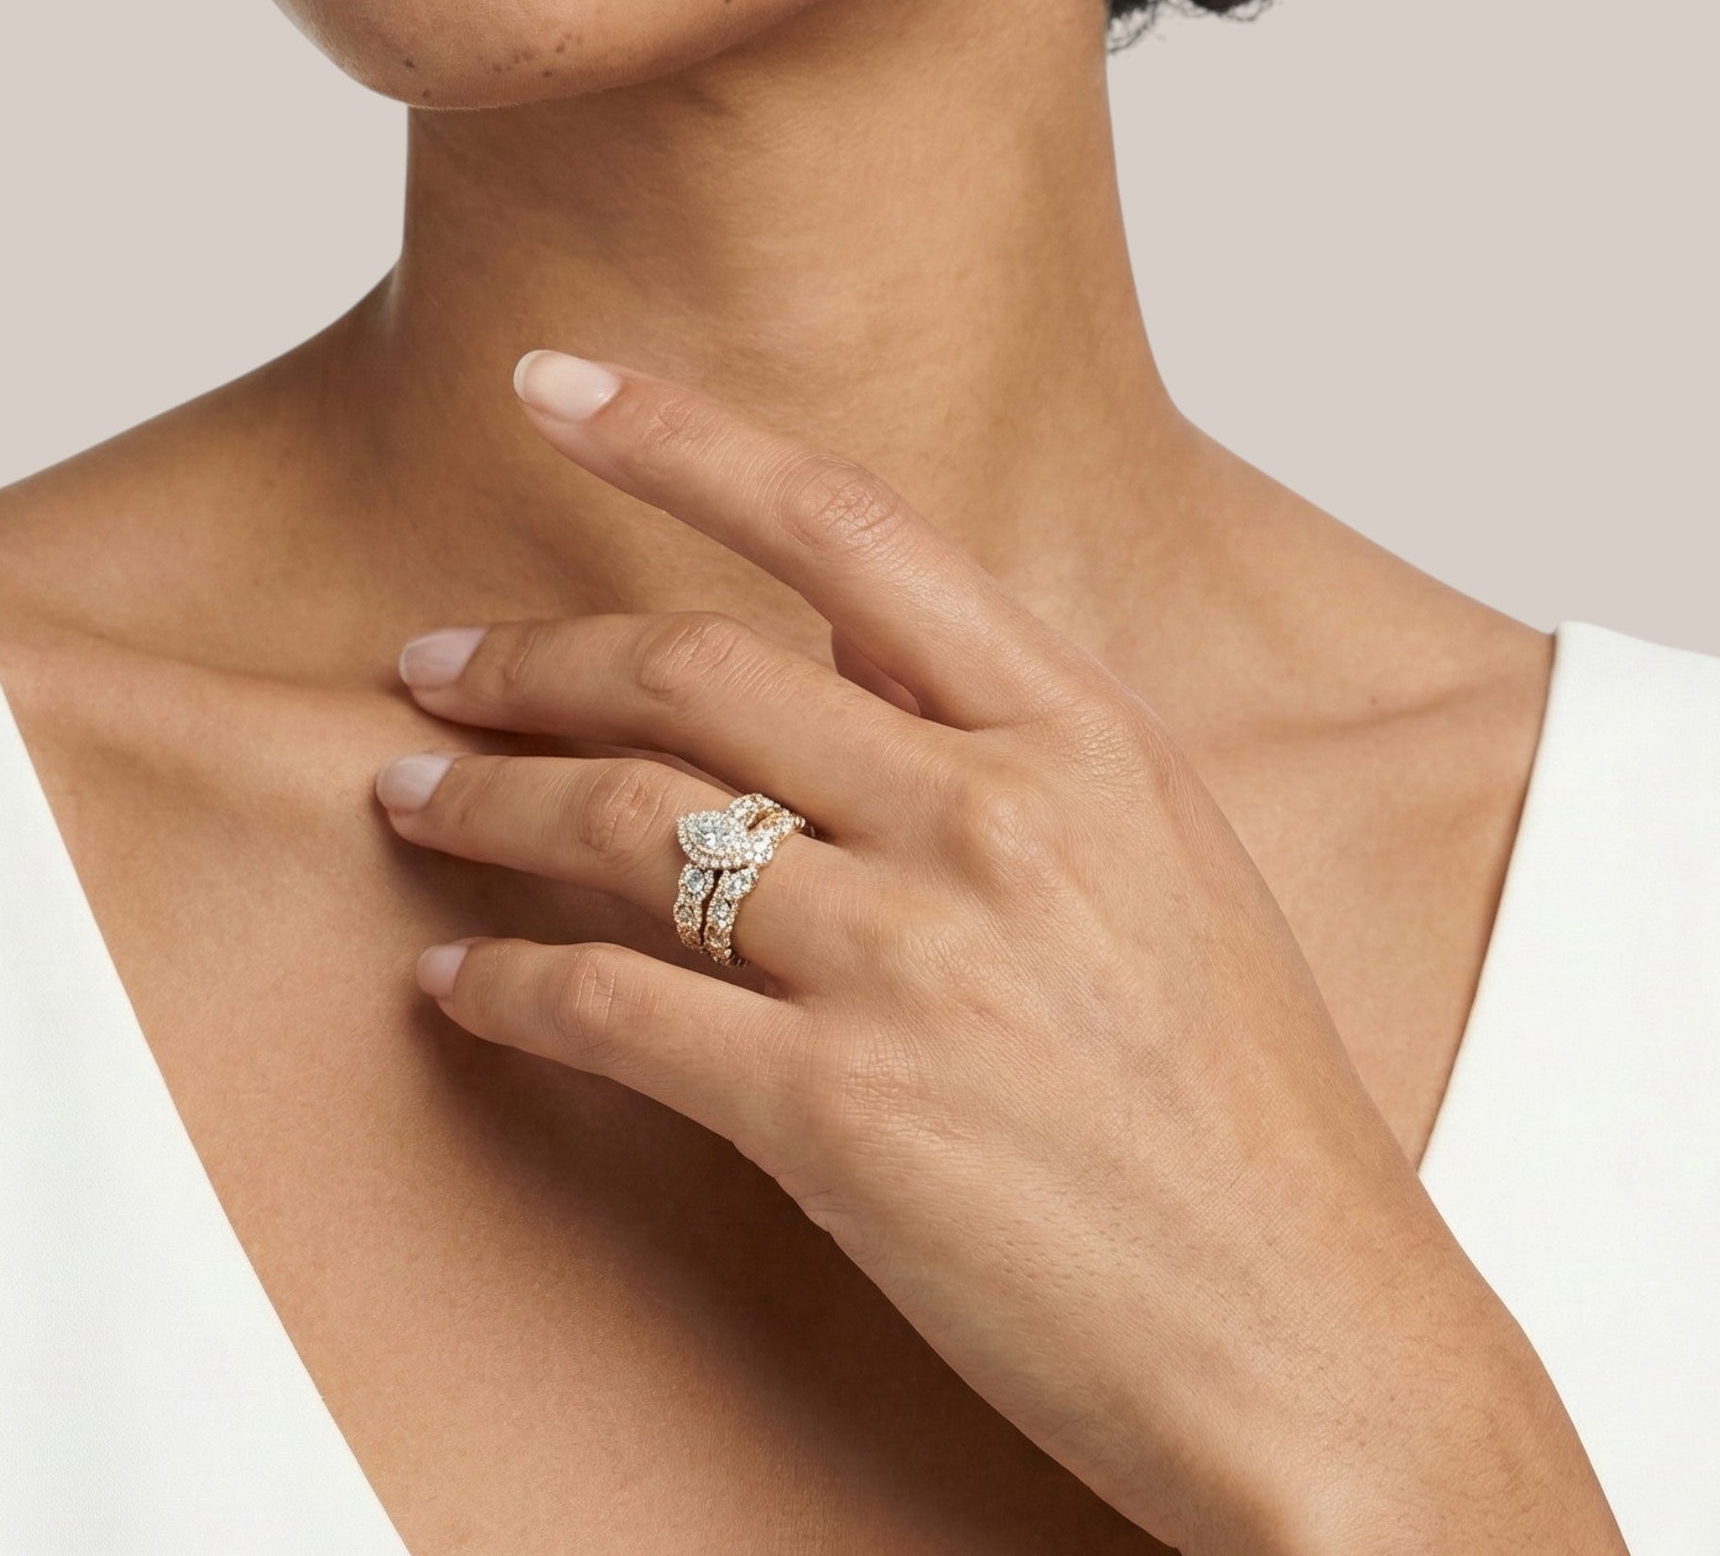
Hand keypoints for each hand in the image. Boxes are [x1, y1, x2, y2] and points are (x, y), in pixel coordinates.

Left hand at [374, 349, 1623, 1554]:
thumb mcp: (1158, 853)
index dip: (679, 437)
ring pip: (627, 821)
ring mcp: (912, 958)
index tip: (550, 384)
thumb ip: (1000, 728)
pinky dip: (507, 984)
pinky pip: (613, 1006)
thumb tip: (830, 631)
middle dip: (529, 653)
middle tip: (431, 658)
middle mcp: (990, 815)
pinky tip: (457, 981)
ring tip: (407, 791)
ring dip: (485, 798)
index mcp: (1079, 731)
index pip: (845, 526)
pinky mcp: (839, 1112)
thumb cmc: (1238, 1098)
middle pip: (693, 670)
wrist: (1312, 1336)